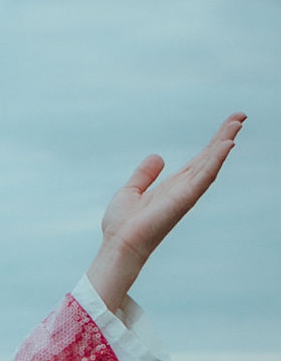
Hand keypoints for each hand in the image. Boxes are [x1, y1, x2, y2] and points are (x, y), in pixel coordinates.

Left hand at [88, 114, 244, 313]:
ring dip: (224, 143)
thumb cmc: (123, 225)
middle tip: (241, 116)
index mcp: (173, 186)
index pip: (198, 160)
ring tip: (238, 123)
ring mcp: (186, 194)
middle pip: (209, 158)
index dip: (213, 143)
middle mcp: (184, 189)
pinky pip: (204, 176)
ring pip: (210, 163)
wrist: (119, 244)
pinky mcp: (184, 199)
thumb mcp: (131, 190)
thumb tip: (158, 157)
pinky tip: (227, 144)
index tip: (228, 125)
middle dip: (225, 137)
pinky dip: (216, 160)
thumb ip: (145, 174)